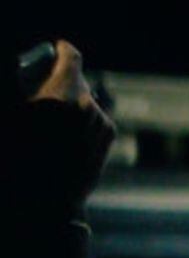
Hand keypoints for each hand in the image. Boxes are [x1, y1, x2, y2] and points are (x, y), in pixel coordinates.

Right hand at [21, 40, 116, 211]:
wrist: (43, 206)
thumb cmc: (19, 160)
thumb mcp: (12, 117)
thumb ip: (20, 90)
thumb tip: (24, 73)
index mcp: (63, 92)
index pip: (70, 56)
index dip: (60, 51)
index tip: (55, 51)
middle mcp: (87, 102)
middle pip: (76, 81)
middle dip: (59, 84)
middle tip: (42, 94)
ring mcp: (100, 120)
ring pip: (84, 103)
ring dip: (70, 107)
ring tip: (50, 127)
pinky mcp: (108, 137)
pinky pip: (93, 119)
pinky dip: (82, 123)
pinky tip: (65, 140)